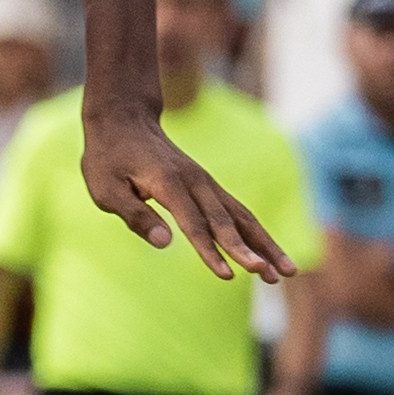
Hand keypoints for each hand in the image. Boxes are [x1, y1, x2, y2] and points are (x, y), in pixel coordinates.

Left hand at [81, 97, 294, 282]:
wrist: (124, 118)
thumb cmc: (108, 157)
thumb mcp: (106, 188)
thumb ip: (135, 216)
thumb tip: (165, 243)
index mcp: (169, 183)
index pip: (194, 225)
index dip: (211, 252)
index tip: (228, 275)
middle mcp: (195, 181)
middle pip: (227, 222)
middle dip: (250, 251)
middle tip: (272, 276)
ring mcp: (205, 182)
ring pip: (242, 216)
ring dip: (265, 244)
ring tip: (287, 271)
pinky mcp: (208, 186)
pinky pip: (237, 211)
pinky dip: (256, 233)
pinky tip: (269, 254)